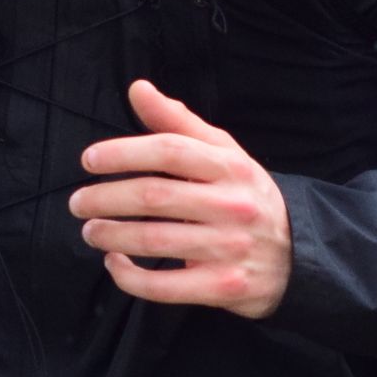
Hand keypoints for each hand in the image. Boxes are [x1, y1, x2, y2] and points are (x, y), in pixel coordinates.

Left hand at [69, 80, 290, 317]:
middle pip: (155, 196)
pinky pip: (165, 286)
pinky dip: (130, 276)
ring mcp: (230, 248)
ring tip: (91, 231)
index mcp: (231, 166)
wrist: (298, 255)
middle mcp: (233, 204)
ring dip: (111, 236)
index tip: (89, 160)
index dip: (124, 153)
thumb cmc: (247, 195)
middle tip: (78, 203)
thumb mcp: (224, 153)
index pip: (170, 151)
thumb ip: (179, 123)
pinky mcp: (224, 287)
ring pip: (155, 240)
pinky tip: (114, 263)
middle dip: (105, 198)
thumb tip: (138, 89)